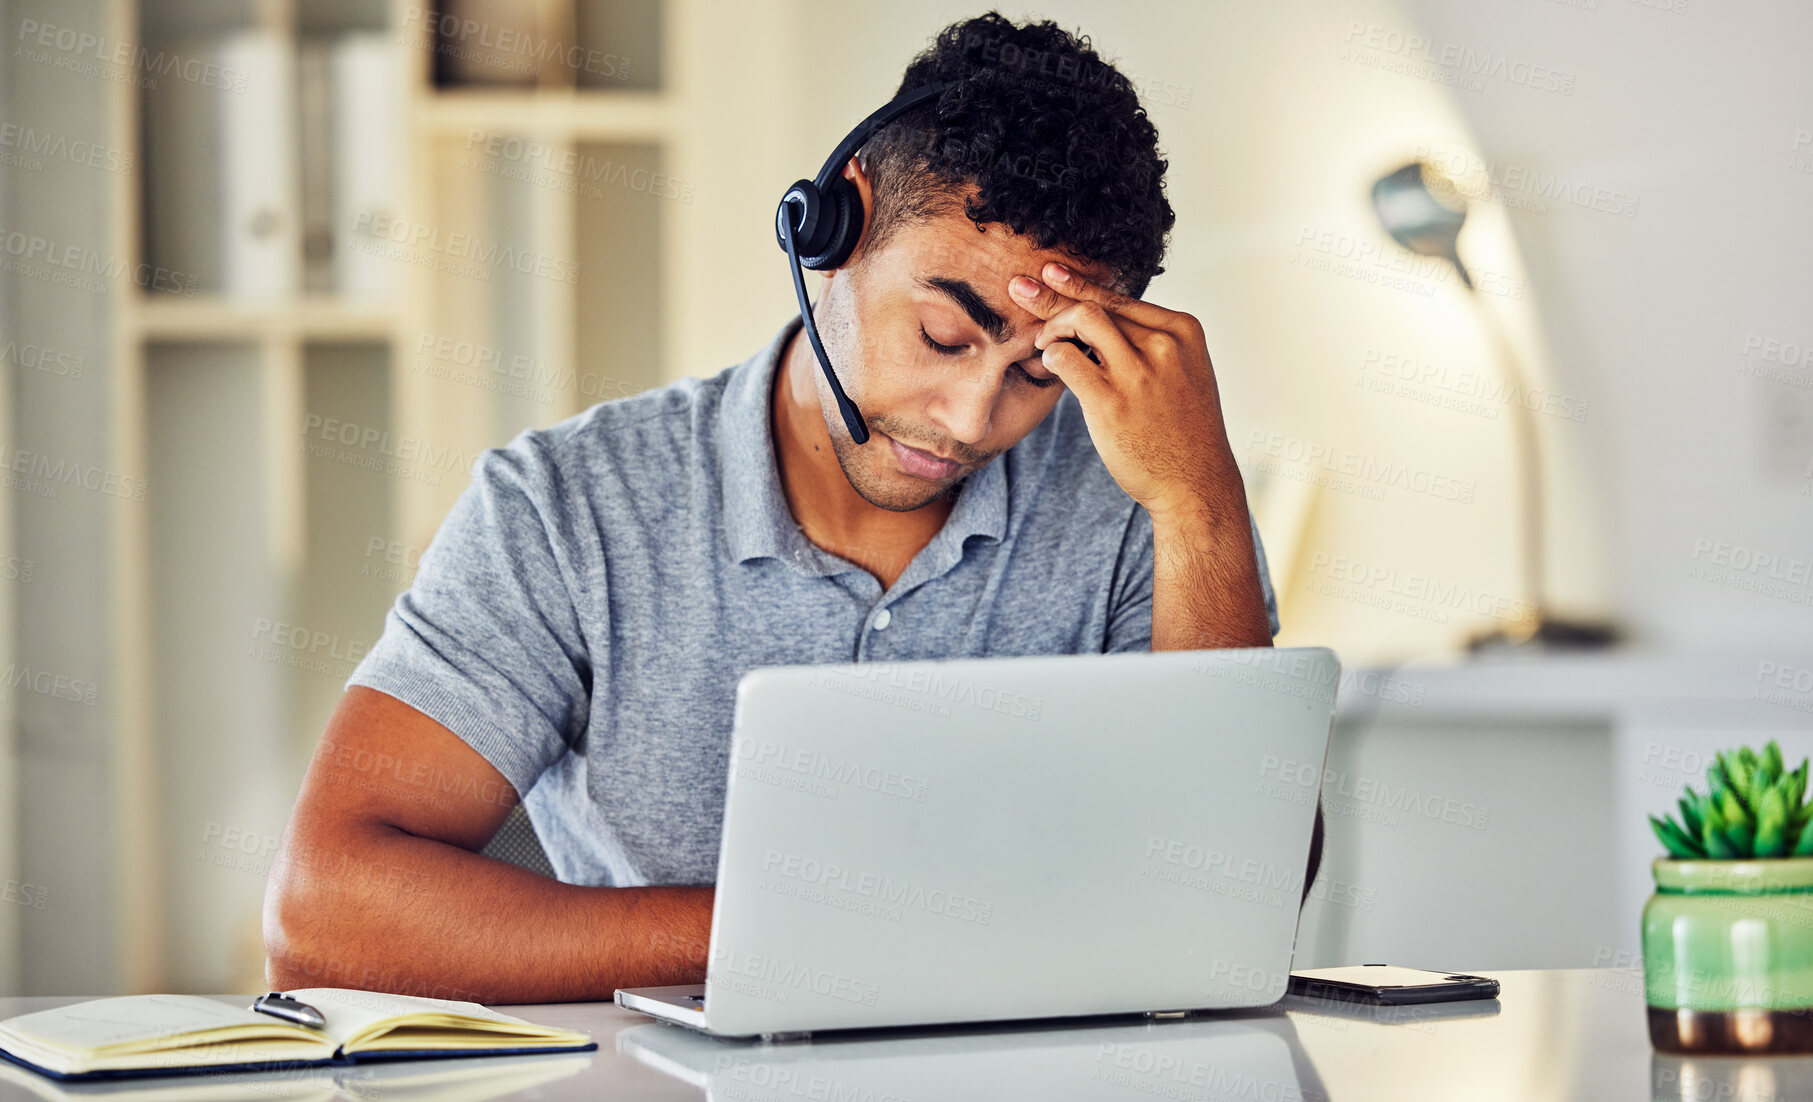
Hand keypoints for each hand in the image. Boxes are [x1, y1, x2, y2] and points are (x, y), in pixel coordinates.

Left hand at [1007, 262, 1240, 522]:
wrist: (1195, 482)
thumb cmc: (1184, 431)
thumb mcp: (1183, 372)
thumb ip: (1150, 344)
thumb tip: (1102, 324)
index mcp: (1182, 331)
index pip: (1121, 298)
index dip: (1082, 285)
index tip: (1053, 275)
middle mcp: (1162, 345)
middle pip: (1097, 304)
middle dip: (1052, 294)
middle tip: (1020, 287)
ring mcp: (1137, 372)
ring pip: (1081, 321)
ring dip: (1051, 325)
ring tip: (1037, 338)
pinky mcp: (1111, 401)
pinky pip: (1066, 360)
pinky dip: (1050, 355)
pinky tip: (1046, 361)